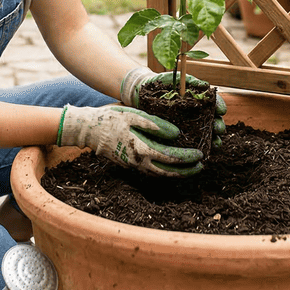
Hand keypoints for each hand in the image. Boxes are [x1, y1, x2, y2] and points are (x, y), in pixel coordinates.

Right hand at [56, 105, 202, 176]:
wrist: (88, 130)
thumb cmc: (110, 119)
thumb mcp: (133, 115)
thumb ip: (155, 124)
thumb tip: (176, 134)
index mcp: (141, 149)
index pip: (170, 157)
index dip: (186, 157)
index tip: (200, 154)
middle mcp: (138, 162)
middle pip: (167, 172)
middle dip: (186, 171)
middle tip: (201, 166)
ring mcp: (133, 166)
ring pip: (159, 174)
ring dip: (176, 173)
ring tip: (191, 168)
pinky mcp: (129, 165)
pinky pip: (151, 171)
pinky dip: (164, 171)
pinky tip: (171, 166)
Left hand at [121, 68, 227, 144]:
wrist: (142, 92)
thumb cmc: (162, 83)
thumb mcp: (176, 79)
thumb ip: (191, 81)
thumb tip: (206, 85)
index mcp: (199, 99)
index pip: (214, 103)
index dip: (220, 106)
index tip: (221, 111)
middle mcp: (197, 113)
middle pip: (214, 120)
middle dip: (219, 125)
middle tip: (218, 129)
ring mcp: (189, 124)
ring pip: (206, 133)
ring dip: (214, 139)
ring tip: (216, 143)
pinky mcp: (178, 134)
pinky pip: (192, 142)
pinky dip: (201, 147)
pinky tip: (205, 151)